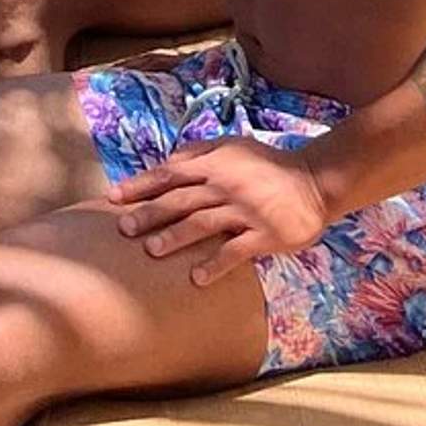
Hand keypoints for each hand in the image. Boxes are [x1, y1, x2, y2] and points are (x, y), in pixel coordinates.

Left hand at [113, 136, 331, 284]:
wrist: (313, 181)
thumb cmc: (268, 164)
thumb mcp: (232, 146)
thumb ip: (199, 151)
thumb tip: (169, 159)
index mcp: (213, 164)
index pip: (168, 174)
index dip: (139, 186)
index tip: (113, 198)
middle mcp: (223, 186)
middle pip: (179, 201)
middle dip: (149, 214)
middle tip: (123, 229)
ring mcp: (243, 210)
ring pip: (202, 224)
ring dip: (174, 238)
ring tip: (151, 251)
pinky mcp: (263, 234)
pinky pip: (235, 250)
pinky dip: (215, 264)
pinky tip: (196, 279)